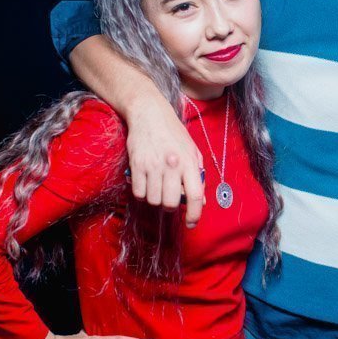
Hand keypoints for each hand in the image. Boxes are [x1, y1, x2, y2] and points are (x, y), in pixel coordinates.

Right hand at [125, 102, 204, 227]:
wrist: (149, 114)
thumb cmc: (173, 134)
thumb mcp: (192, 151)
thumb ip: (198, 176)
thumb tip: (201, 201)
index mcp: (189, 162)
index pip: (195, 195)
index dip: (195, 214)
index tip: (191, 223)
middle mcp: (171, 165)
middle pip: (171, 203)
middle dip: (171, 206)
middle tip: (170, 198)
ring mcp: (152, 166)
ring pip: (153, 201)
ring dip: (155, 200)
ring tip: (157, 188)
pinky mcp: (136, 165)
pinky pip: (138, 193)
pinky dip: (142, 194)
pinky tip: (146, 184)